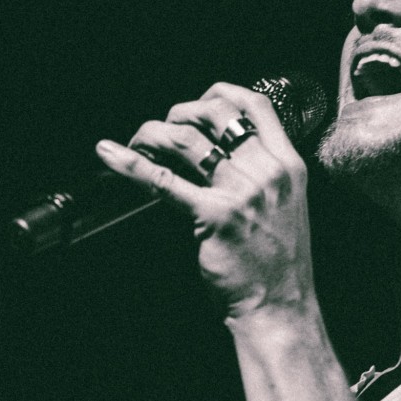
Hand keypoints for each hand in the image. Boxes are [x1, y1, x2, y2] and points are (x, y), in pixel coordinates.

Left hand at [95, 82, 314, 317]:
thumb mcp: (285, 206)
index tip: (200, 101)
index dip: (221, 93)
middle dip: (181, 111)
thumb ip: (260, 175)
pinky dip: (131, 164)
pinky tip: (112, 155)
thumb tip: (216, 152)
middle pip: (217, 112)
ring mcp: (241, 192)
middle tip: (164, 128)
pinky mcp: (214, 216)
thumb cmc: (278, 264)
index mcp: (288, 165)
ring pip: (187, 138)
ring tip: (138, 143)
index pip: (257, 104)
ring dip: (154, 133)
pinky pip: (164, 180)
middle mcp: (268, 172)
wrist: (280, 307)